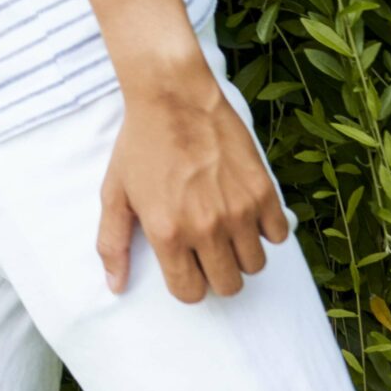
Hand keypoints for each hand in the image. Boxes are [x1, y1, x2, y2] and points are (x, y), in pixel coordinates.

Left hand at [97, 66, 288, 301]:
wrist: (174, 98)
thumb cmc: (140, 145)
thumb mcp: (114, 194)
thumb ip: (113, 244)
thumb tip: (116, 287)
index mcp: (167, 233)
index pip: (191, 293)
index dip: (187, 283)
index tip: (184, 265)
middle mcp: (206, 228)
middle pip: (228, 286)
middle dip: (215, 273)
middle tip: (204, 248)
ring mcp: (239, 211)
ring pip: (255, 265)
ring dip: (240, 253)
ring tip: (222, 226)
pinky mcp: (263, 192)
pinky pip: (277, 236)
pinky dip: (263, 229)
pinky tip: (243, 209)